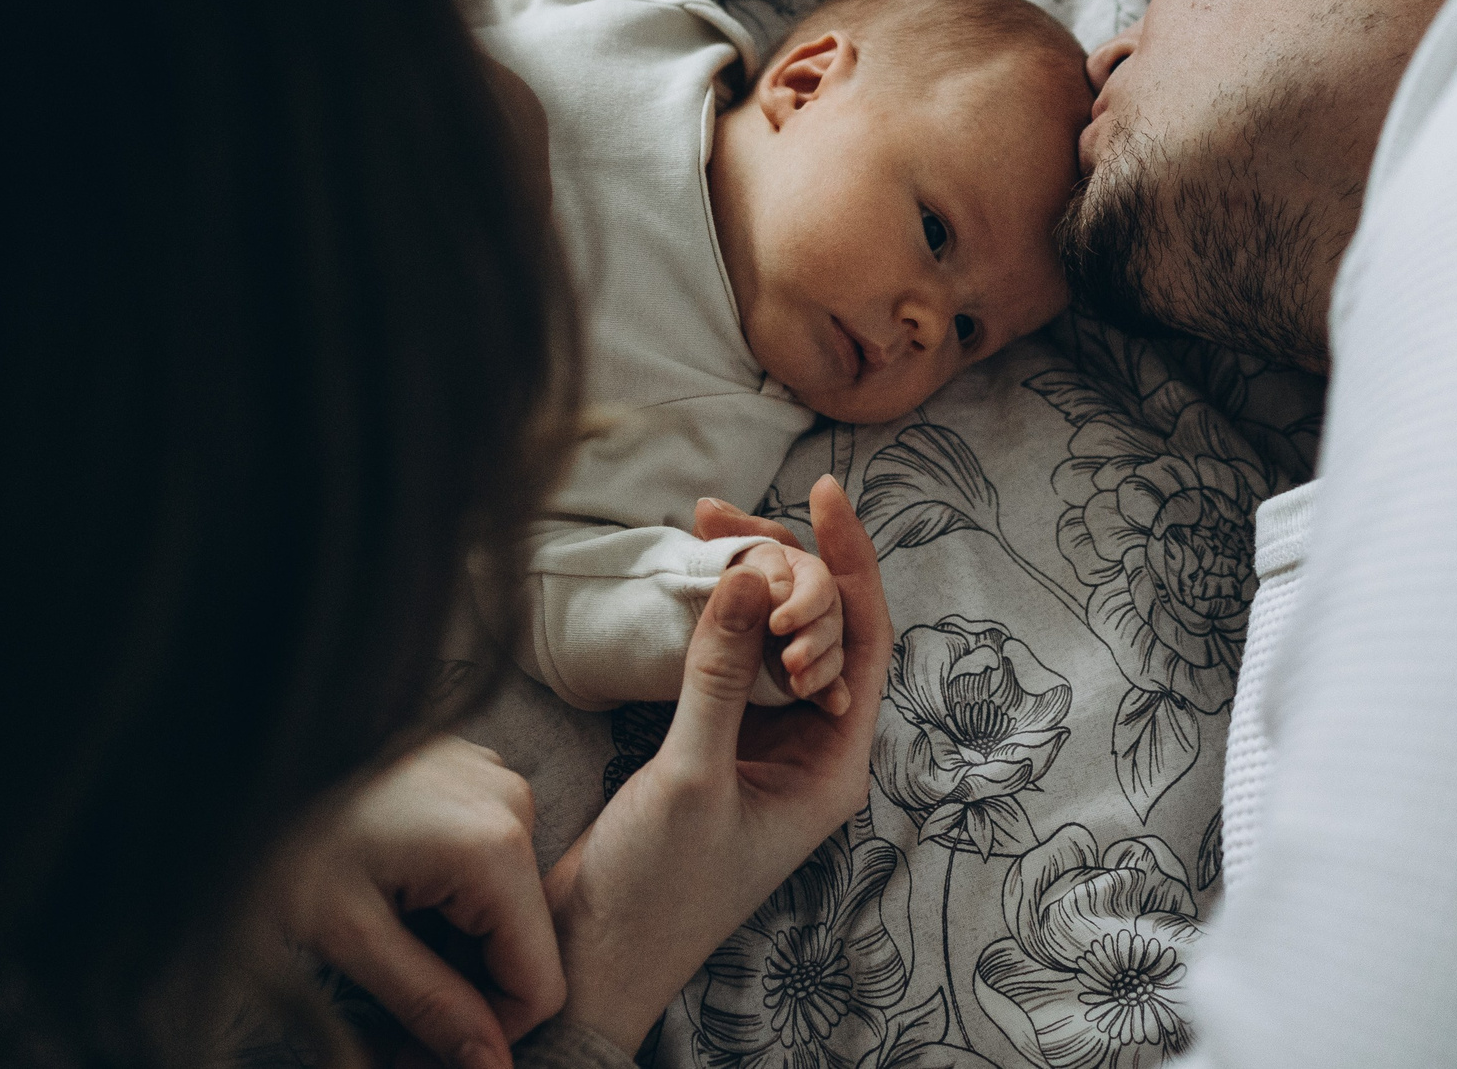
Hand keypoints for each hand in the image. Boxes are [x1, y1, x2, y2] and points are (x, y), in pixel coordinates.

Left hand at [267, 737, 565, 1068]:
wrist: (250, 750)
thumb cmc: (285, 834)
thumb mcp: (349, 937)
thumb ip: (429, 1005)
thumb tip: (489, 1067)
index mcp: (496, 846)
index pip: (538, 984)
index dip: (485, 1034)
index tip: (415, 1048)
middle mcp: (514, 805)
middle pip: (520, 945)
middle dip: (462, 988)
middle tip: (383, 1006)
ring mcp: (496, 784)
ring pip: (502, 908)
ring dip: (451, 943)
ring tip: (379, 934)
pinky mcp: (474, 779)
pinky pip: (486, 865)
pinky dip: (447, 900)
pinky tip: (392, 892)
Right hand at [543, 475, 890, 1052]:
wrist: (590, 962)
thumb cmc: (650, 896)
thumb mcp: (689, 779)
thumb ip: (721, 677)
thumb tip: (752, 577)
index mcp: (833, 768)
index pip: (866, 639)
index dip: (850, 561)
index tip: (823, 493)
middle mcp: (811, 752)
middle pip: (824, 628)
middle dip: (783, 563)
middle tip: (719, 517)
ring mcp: (764, 748)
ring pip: (777, 638)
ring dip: (749, 583)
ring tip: (702, 533)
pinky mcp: (717, 746)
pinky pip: (736, 661)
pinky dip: (718, 617)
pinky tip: (692, 582)